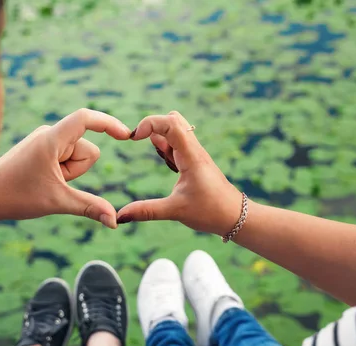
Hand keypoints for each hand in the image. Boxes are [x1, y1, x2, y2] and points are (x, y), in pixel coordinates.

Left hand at [0, 109, 130, 228]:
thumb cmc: (15, 196)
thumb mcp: (57, 202)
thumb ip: (90, 207)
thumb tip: (115, 221)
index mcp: (51, 138)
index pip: (86, 118)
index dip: (109, 124)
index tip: (127, 135)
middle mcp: (48, 133)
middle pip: (87, 149)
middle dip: (78, 170)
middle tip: (53, 182)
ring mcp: (44, 140)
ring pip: (77, 155)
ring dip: (69, 172)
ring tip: (45, 182)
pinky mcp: (41, 148)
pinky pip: (65, 158)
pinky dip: (62, 171)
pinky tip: (42, 180)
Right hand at [117, 111, 242, 235]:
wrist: (236, 216)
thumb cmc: (211, 211)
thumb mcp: (176, 211)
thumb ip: (146, 211)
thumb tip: (119, 216)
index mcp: (191, 156)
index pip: (170, 123)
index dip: (149, 123)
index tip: (134, 138)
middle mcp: (193, 150)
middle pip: (173, 119)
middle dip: (153, 124)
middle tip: (138, 140)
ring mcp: (195, 155)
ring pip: (176, 130)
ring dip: (159, 134)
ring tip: (146, 148)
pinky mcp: (195, 162)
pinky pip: (178, 144)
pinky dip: (166, 144)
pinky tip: (161, 157)